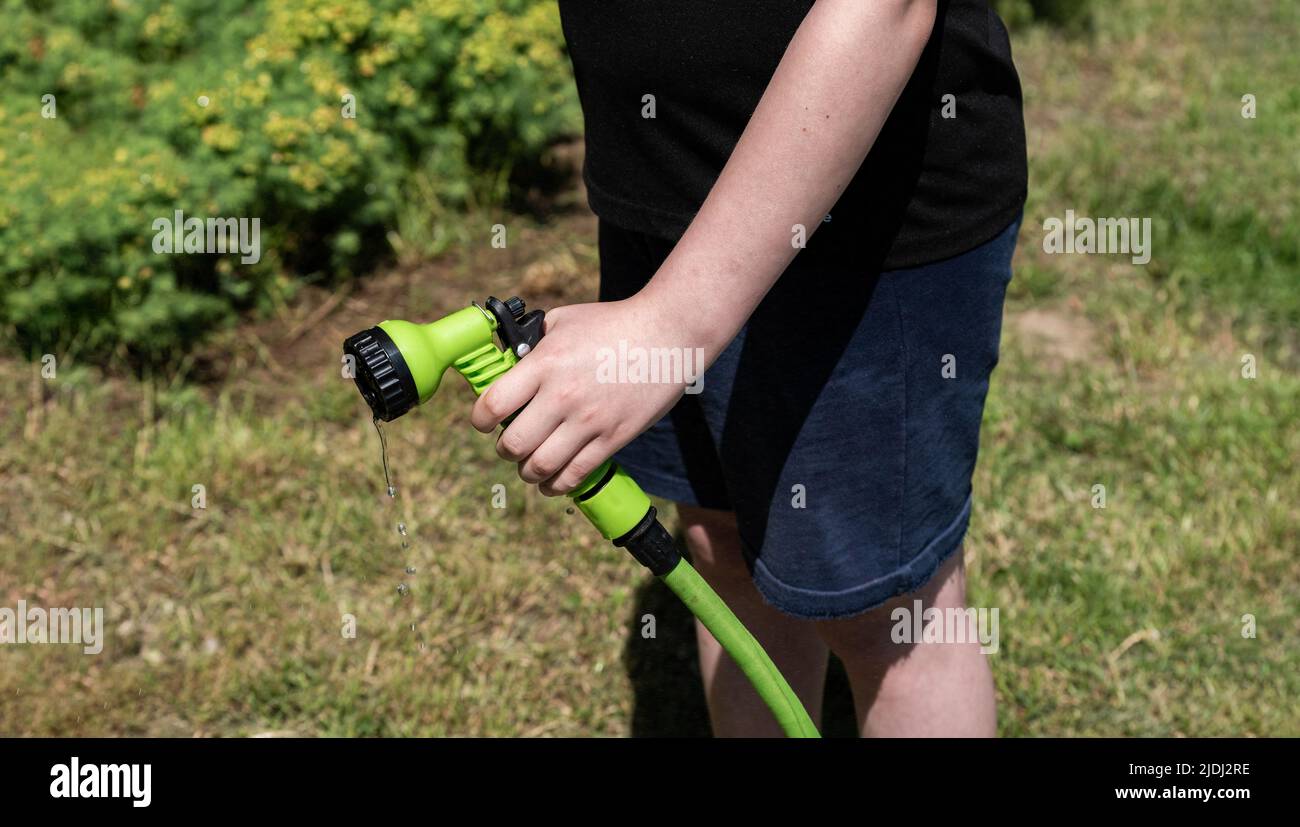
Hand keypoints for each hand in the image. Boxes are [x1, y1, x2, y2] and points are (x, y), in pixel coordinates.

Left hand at [470, 295, 706, 495]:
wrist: (667, 335)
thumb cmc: (613, 323)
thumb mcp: (563, 320)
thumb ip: (532, 341)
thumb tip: (508, 361)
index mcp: (544, 363)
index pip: (492, 405)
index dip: (480, 420)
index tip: (485, 422)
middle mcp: (562, 395)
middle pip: (513, 444)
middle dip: (505, 450)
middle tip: (511, 444)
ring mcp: (589, 420)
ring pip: (540, 467)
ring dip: (528, 472)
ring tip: (531, 465)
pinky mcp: (613, 438)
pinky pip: (575, 475)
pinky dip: (557, 485)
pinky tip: (553, 481)